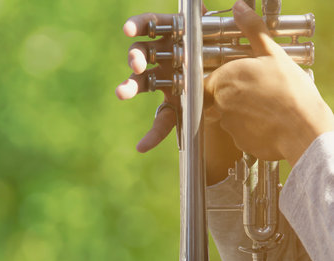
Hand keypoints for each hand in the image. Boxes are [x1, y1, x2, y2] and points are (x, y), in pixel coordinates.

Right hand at [115, 7, 241, 184]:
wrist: (237, 84)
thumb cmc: (234, 55)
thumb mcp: (236, 36)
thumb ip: (233, 20)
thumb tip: (233, 2)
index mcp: (175, 35)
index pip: (152, 25)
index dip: (138, 25)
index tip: (128, 30)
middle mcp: (165, 57)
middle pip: (142, 53)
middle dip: (137, 57)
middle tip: (137, 65)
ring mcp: (165, 81)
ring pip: (141, 82)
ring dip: (129, 86)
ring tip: (122, 92)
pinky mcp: (171, 105)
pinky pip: (160, 121)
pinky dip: (152, 135)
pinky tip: (143, 146)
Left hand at [205, 0, 333, 166]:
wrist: (303, 128)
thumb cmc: (290, 90)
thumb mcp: (272, 54)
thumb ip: (252, 31)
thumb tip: (239, 7)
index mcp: (225, 78)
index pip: (211, 80)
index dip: (226, 80)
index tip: (241, 80)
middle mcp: (220, 102)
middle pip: (219, 98)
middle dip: (235, 95)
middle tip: (259, 92)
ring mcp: (227, 124)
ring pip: (229, 115)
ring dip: (243, 111)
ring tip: (267, 106)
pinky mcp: (236, 141)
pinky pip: (239, 132)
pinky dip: (250, 127)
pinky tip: (267, 121)